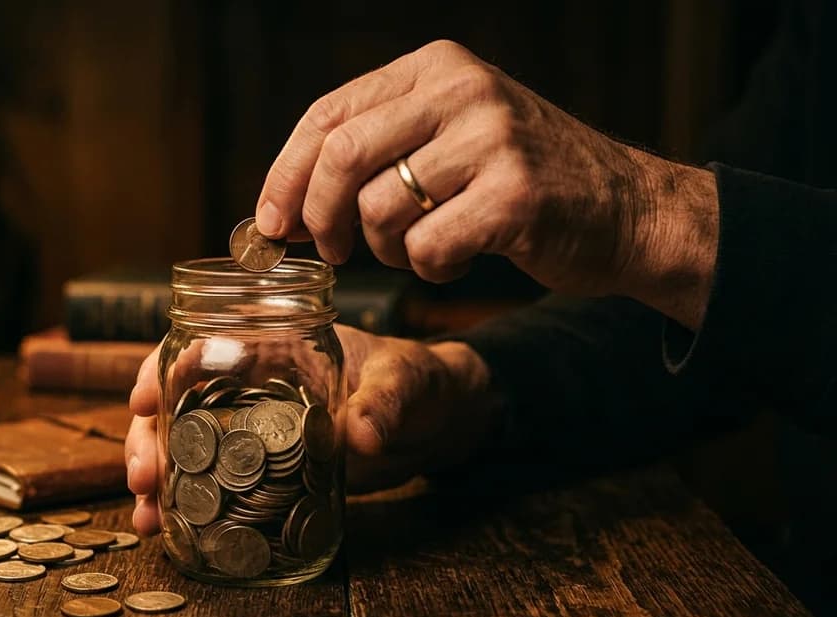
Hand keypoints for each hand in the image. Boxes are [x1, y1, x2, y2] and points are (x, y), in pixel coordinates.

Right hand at [124, 324, 495, 534]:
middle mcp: (252, 385)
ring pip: (186, 446)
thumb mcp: (405, 381)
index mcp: (275, 346)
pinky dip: (188, 504)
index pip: (203, 346)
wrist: (439, 423)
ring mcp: (255, 430)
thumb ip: (384, 402)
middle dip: (149, 438)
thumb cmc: (420, 380)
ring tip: (146, 516)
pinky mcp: (266, 470)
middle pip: (179, 403)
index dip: (162, 370)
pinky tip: (168, 530)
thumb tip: (359, 435)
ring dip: (159, 477)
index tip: (141, 401)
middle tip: (144, 477)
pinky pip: (215, 482)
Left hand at [256, 40, 717, 328]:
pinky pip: (428, 248)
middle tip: (330, 251)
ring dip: (386, 249)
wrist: (625, 209)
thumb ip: (374, 153)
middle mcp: (463, 90)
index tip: (271, 223)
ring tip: (420, 247)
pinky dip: (430, 269)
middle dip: (319, 217)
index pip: (327, 115)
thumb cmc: (519, 182)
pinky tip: (460, 257)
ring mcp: (493, 139)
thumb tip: (282, 209)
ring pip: (380, 208)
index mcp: (436, 68)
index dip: (285, 174)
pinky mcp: (517, 195)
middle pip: (341, 156)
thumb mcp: (447, 138)